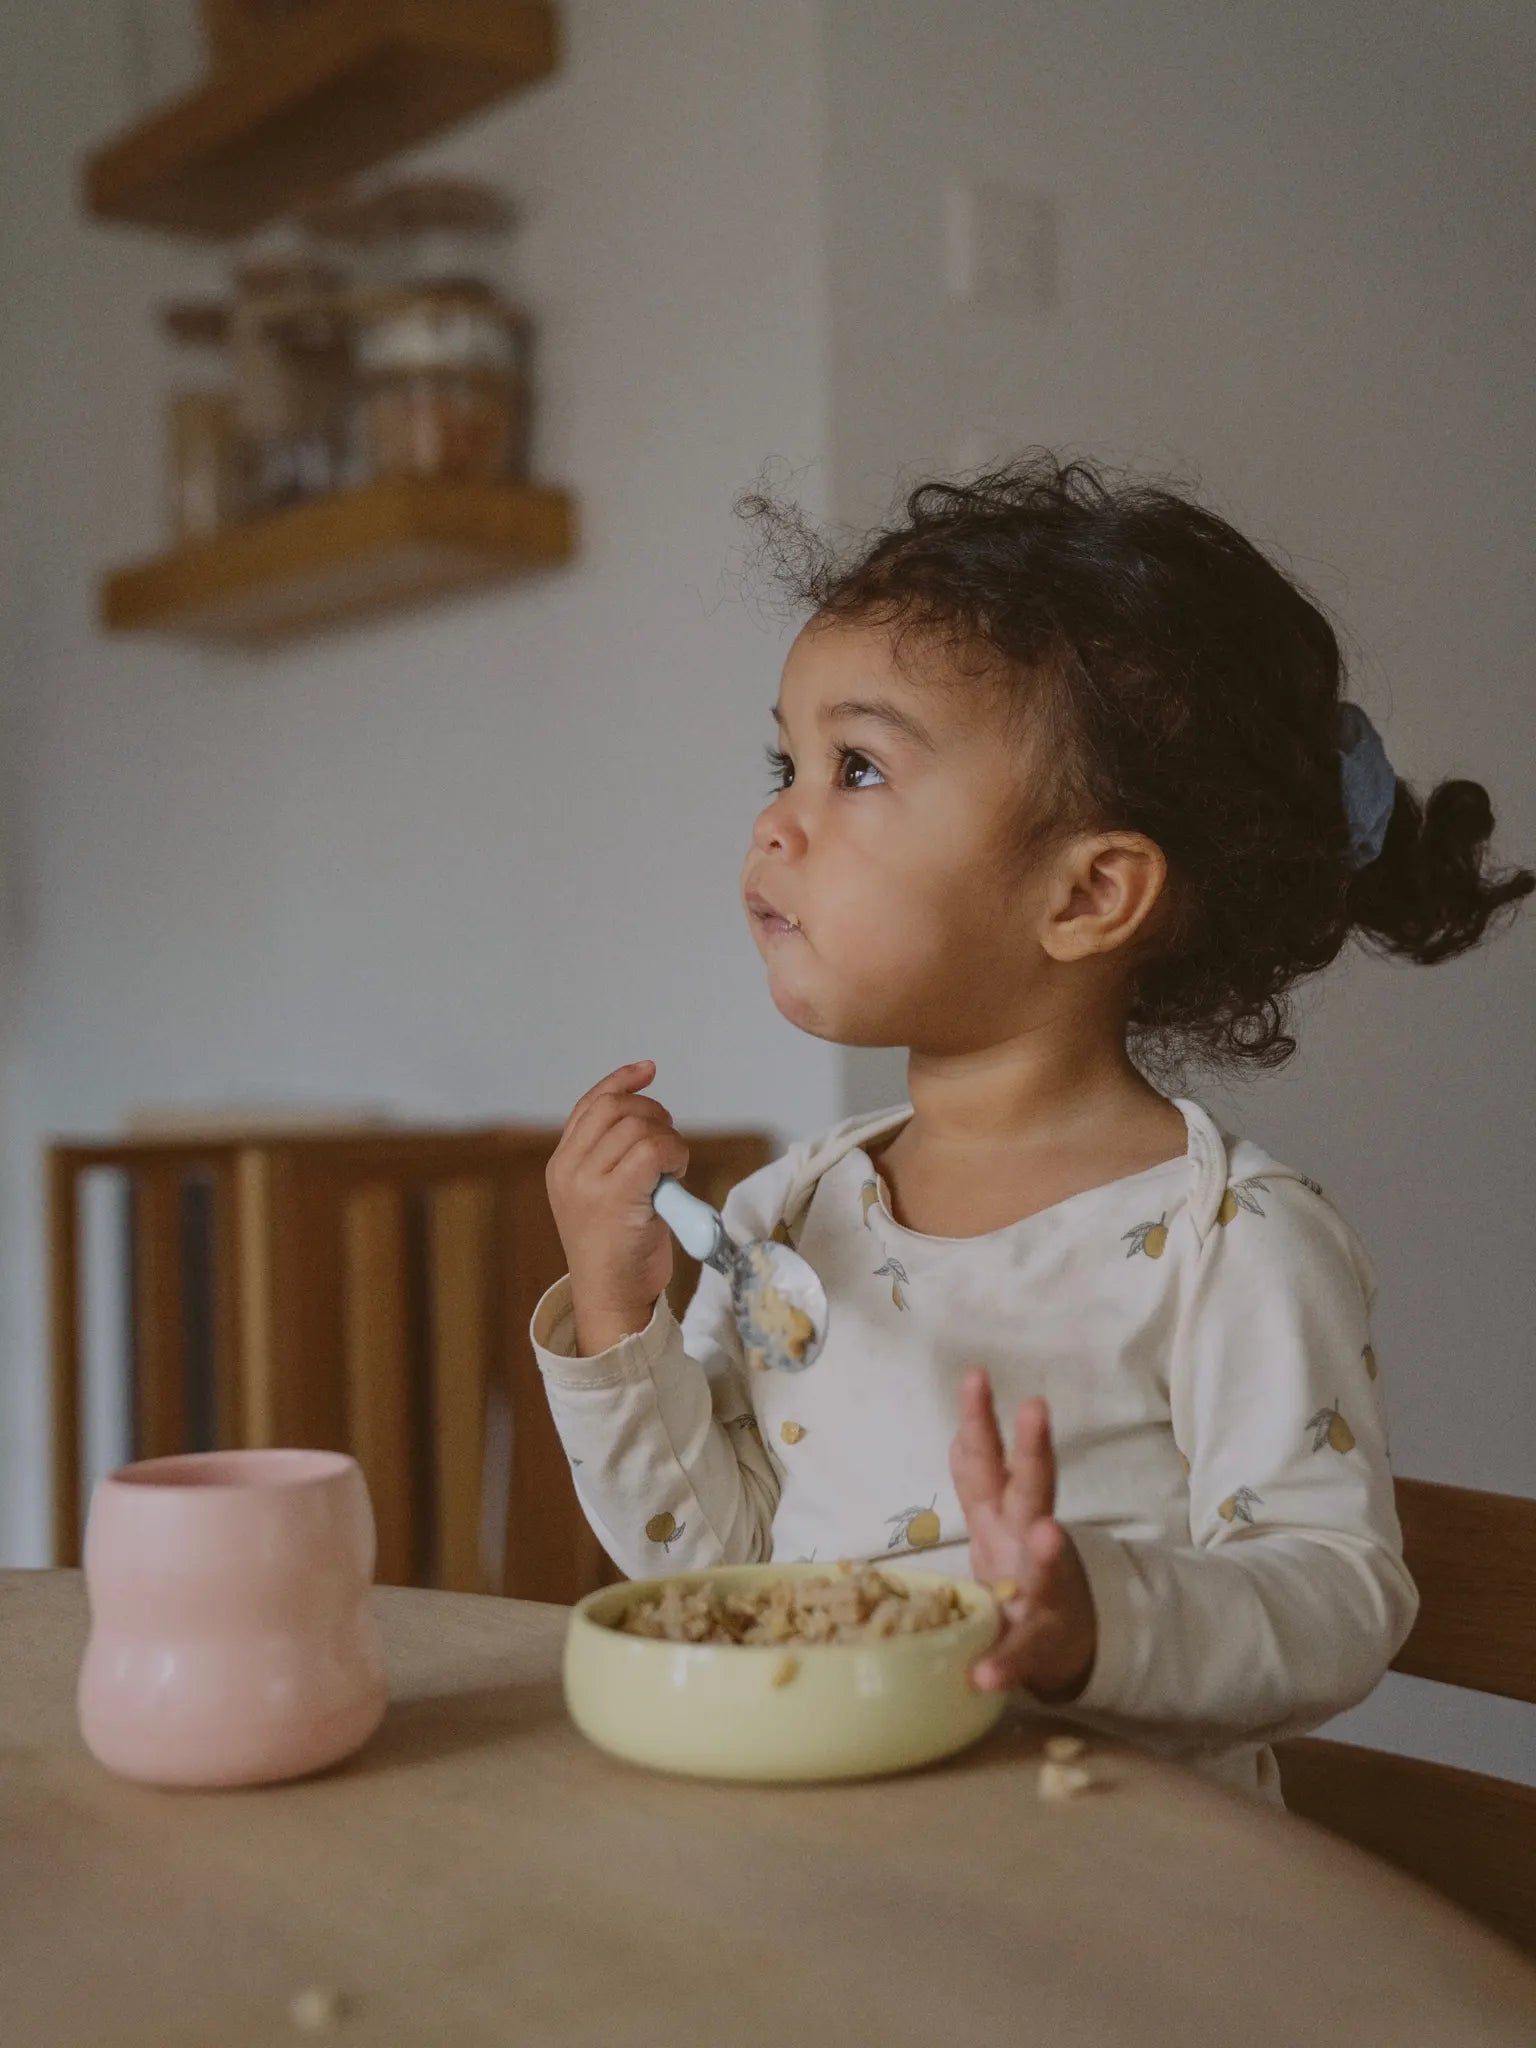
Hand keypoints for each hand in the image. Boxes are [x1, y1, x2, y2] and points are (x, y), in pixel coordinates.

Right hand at [545, 1061, 689, 1355]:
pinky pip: (652, 1149)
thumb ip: (615, 1158)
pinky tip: (676, 1176)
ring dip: (668, 1139)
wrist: (613, 1300)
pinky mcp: (614, 1196)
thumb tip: (649, 1118)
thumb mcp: (608, 1195)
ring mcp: (587, 1182)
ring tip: (671, 1171)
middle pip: (615, 1108)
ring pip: (636, 1126)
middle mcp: (567, 1169)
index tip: (649, 1070)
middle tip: (670, 1145)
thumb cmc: (621, 1252)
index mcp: (562, 1165)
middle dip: (653, 1114)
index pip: (590, 1104)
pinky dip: (674, 1154)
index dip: (622, 1081)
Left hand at [950, 1369, 1097, 1699]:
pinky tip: (984, 1676)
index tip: (974, 1376)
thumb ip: (979, 1479)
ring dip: (1045, 1550)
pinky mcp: (1038, 1641)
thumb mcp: (997, 1516)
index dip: (980, 1419)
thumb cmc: (1018, 1567)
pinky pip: (1021, 1654)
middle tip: (1036, 1407)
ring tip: (1048, 1534)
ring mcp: (1039, 1588)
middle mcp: (1025, 1539)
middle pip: (1032, 1487)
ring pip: (1044, 1563)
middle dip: (1033, 1450)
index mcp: (1003, 1511)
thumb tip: (959, 1435)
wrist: (1064, 1636)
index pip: (989, 1457)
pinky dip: (1004, 1665)